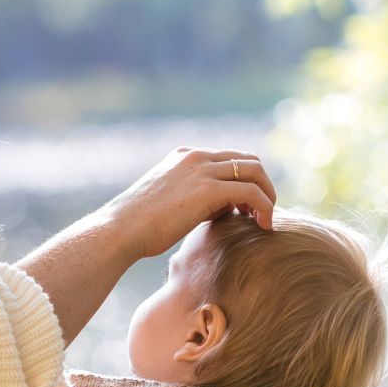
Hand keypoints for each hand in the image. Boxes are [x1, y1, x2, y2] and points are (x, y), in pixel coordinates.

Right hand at [99, 147, 277, 262]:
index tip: (246, 208)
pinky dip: (265, 206)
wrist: (120, 230)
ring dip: (267, 195)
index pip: (229, 158)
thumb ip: (193, 200)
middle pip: (248, 160)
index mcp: (185, 156)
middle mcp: (196, 156)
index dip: (244, 181)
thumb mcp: (167, 203)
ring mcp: (202, 170)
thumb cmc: (137, 227)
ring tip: (266, 220)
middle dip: (262, 184)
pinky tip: (264, 226)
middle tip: (262, 213)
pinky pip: (251, 192)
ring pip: (255, 171)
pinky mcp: (209, 189)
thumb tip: (216, 211)